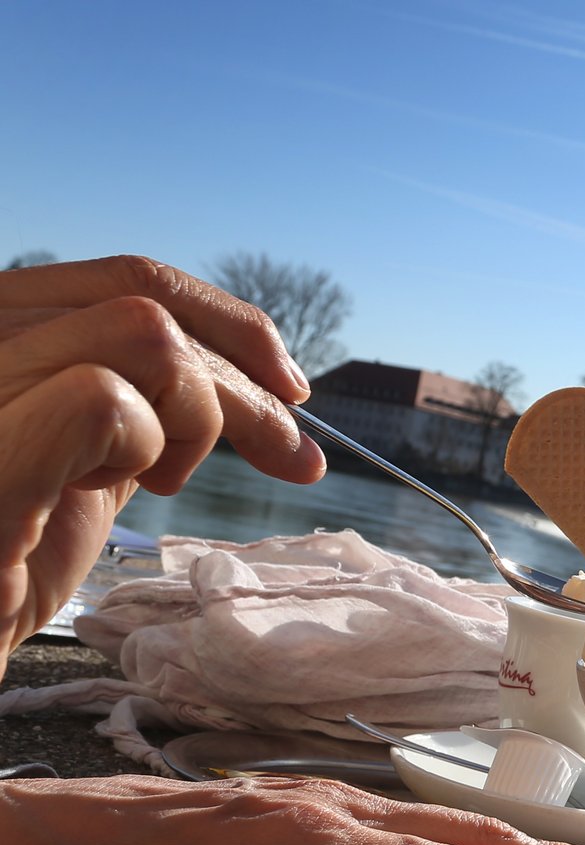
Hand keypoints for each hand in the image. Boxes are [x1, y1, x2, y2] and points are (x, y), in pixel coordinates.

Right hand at [0, 256, 327, 670]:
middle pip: (152, 304)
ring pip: (145, 333)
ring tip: (148, 482)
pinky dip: (141, 447)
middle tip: (287, 457)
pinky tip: (96, 493)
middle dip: (241, 385)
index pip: (132, 278)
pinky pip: (105, 397)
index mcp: (3, 328)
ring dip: (186, 419)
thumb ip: (143, 400)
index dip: (230, 325)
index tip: (290, 389)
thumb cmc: (10, 560)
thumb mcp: (88, 454)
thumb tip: (270, 385)